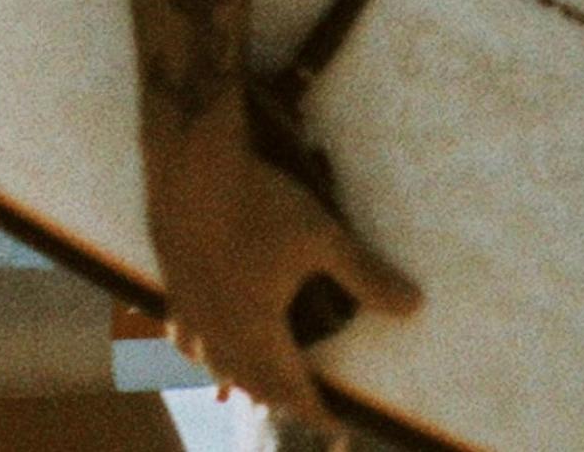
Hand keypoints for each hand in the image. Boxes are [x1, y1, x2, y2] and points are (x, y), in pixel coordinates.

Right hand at [151, 139, 421, 430]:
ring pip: (209, 360)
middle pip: (248, 380)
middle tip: (302, 406)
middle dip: (277, 398)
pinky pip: (179, 329)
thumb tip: (415, 306)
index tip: (338, 427)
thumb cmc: (258, 199)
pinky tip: (193, 340)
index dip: (317, 411)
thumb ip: (365, 275)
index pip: (290, 388)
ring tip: (249, 382)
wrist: (190, 158)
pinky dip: (194, 346)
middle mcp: (217, 326)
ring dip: (234, 376)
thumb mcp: (320, 236)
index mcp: (254, 327)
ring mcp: (187, 302)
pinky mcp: (169, 275)